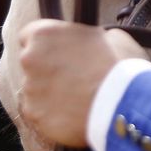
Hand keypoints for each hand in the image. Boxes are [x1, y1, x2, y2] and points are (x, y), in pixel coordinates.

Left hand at [16, 21, 149, 147]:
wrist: (122, 105)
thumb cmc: (119, 67)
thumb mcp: (110, 36)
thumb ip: (88, 37)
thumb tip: (87, 44)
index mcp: (44, 34)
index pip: (28, 35)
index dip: (45, 44)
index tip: (57, 52)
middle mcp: (30, 59)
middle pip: (31, 63)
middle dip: (47, 69)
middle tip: (72, 76)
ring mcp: (30, 89)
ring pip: (35, 90)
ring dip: (50, 92)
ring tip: (77, 98)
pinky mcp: (34, 115)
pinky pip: (40, 113)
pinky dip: (52, 114)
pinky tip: (73, 113)